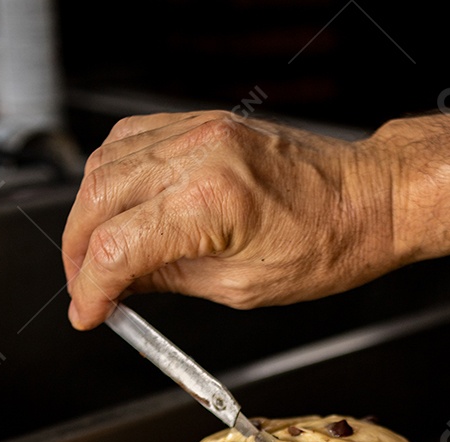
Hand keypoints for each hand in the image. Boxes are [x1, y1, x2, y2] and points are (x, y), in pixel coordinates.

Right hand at [62, 110, 396, 328]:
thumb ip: (171, 281)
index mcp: (212, 202)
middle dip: (80, 252)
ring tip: (102, 255)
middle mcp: (199, 154)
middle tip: (89, 289)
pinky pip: (133, 141)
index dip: (90, 288)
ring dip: (90, 214)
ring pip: (106, 164)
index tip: (88, 313)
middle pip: (98, 199)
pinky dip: (115, 179)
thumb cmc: (328, 245)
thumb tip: (122, 286)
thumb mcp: (242, 288)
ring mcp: (200, 129)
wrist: (369, 199)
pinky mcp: (203, 121)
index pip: (116, 246)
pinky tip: (122, 210)